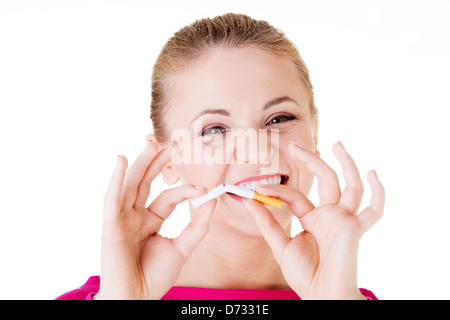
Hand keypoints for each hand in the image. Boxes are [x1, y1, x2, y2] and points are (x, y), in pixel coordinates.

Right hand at [94, 141, 216, 299]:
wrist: (137, 297)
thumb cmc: (155, 276)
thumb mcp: (182, 247)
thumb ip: (197, 225)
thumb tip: (213, 199)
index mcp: (150, 220)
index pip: (168, 197)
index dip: (186, 190)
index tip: (205, 188)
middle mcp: (134, 215)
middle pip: (146, 182)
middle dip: (157, 162)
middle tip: (171, 143)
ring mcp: (122, 218)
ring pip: (131, 184)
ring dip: (140, 162)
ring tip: (151, 142)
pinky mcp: (111, 224)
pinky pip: (112, 198)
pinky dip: (116, 179)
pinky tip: (122, 160)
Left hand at [243, 141, 384, 298]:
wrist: (321, 296)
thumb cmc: (304, 276)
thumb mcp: (280, 246)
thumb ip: (267, 223)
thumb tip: (250, 199)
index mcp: (313, 219)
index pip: (295, 196)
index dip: (277, 191)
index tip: (257, 188)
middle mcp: (330, 215)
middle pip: (324, 180)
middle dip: (311, 160)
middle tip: (293, 145)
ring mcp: (345, 219)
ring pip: (350, 185)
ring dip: (345, 163)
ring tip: (336, 143)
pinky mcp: (355, 228)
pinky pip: (374, 209)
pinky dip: (378, 192)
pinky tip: (374, 172)